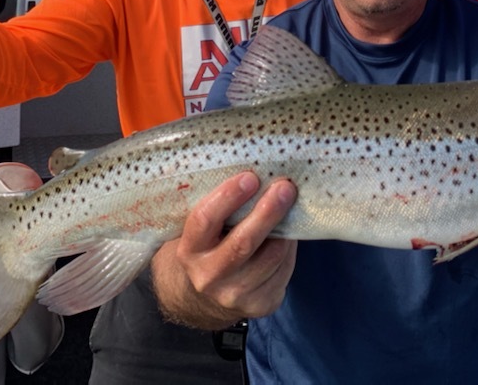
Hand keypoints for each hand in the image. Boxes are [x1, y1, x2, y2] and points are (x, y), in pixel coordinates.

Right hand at [165, 172, 297, 321]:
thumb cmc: (209, 246)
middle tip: (285, 187)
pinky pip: (284, 269)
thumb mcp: (202, 230)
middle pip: (243, 243)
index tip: (250, 176)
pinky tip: (287, 233)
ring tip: (289, 203)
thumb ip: (220, 207)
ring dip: (285, 228)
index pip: (204, 220)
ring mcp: (234, 296)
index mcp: (189, 251)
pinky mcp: (260, 305)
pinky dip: (289, 247)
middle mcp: (208, 277)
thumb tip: (257, 172)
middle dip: (267, 212)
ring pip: (272, 256)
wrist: (204, 298)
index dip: (228, 196)